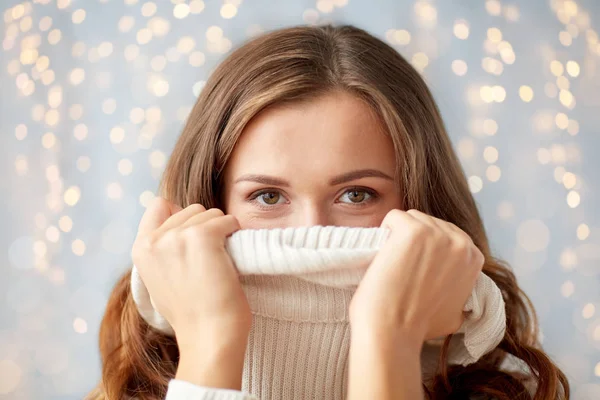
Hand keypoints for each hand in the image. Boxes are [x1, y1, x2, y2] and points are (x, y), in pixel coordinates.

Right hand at [131, 197, 251, 344]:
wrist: (209, 335)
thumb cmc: (192, 312)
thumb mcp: (160, 278)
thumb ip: (163, 250)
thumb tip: (178, 219)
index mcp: (140, 249)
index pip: (158, 205)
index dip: (180, 216)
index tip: (193, 237)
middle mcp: (154, 240)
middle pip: (190, 208)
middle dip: (205, 226)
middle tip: (209, 259)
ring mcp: (177, 236)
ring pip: (210, 212)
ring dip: (220, 231)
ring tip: (218, 262)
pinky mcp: (202, 236)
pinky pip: (227, 220)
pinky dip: (234, 233)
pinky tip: (229, 255)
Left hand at [349, 209, 484, 343]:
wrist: (393, 330)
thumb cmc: (418, 326)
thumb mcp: (456, 311)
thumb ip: (460, 290)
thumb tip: (457, 288)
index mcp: (474, 257)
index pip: (446, 235)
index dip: (428, 251)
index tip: (417, 271)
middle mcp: (461, 242)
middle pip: (430, 223)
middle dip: (414, 243)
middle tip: (403, 271)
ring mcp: (438, 233)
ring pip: (412, 218)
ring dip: (398, 236)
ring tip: (395, 265)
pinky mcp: (413, 230)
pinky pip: (393, 217)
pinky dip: (384, 232)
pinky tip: (385, 256)